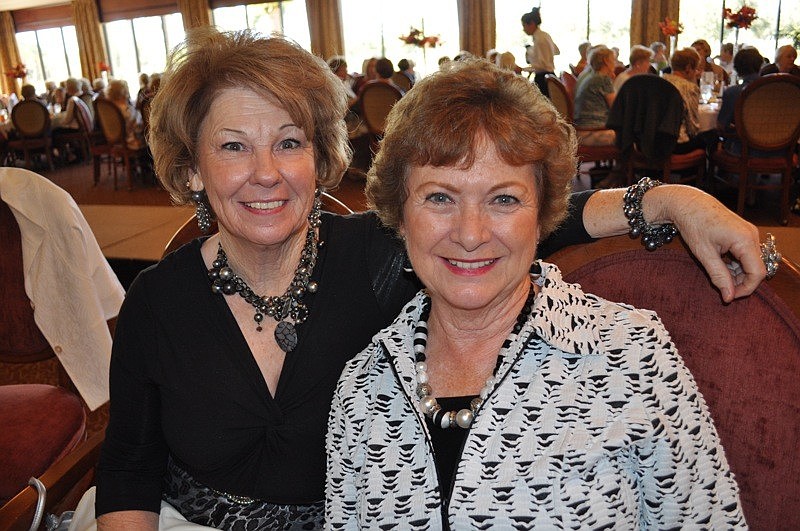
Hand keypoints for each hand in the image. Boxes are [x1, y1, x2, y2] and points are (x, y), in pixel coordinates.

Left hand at [583, 185, 765, 301]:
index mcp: (745, 240)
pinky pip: (745, 253)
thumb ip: (719, 276)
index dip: (746, 288)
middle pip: (756, 268)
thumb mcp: (704, 254)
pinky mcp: (743, 232)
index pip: (757, 273)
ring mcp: (749, 232)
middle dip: (740, 281)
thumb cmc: (693, 225)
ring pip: (750, 262)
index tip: (730, 297)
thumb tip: (729, 297)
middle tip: (721, 287)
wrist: (687, 203)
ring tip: (717, 274)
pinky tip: (720, 264)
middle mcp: (752, 235)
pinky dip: (735, 263)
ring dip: (737, 273)